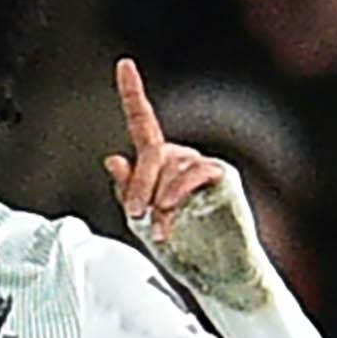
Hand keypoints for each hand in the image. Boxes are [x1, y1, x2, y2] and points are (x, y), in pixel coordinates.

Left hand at [101, 58, 227, 243]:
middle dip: (139, 185)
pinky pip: (195, 172)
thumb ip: (128, 191)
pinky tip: (172, 212)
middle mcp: (181, 158)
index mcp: (158, 164)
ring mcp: (203, 165)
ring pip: (171, 166)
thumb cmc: (181, 249)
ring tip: (162, 228)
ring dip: (160, 200)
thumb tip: (114, 159)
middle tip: (136, 214)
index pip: (142, 124)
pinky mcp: (222, 176)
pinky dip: (178, 193)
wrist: (215, 274)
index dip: (132, 93)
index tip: (123, 64)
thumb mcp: (142, 222)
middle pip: (152, 152)